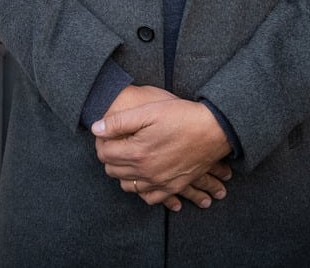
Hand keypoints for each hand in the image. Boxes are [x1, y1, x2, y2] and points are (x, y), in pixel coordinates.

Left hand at [92, 93, 231, 210]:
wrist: (214, 130)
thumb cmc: (181, 116)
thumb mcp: (148, 111)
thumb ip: (119, 121)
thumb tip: (96, 129)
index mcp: (137, 152)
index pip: (104, 154)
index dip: (102, 142)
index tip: (107, 133)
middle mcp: (146, 172)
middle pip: (113, 171)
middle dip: (111, 157)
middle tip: (118, 142)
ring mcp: (160, 182)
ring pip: (128, 186)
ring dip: (124, 173)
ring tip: (130, 156)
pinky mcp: (173, 187)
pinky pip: (149, 198)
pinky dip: (143, 189)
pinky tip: (144, 175)